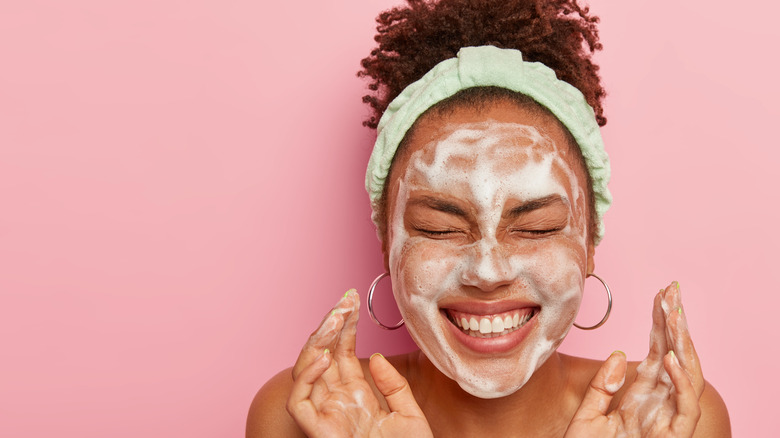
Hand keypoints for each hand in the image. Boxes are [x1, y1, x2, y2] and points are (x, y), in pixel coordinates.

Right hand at [286, 290, 432, 437]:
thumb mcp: (411, 417)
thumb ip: (394, 387)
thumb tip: (376, 357)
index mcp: (357, 395)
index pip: (343, 352)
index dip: (345, 325)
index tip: (352, 299)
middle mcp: (337, 401)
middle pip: (323, 354)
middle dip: (331, 324)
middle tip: (344, 300)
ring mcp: (325, 415)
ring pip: (306, 371)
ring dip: (317, 342)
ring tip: (335, 320)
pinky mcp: (317, 430)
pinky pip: (300, 401)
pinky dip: (306, 378)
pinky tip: (325, 358)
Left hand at [566, 282, 703, 436]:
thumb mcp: (588, 416)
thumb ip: (602, 385)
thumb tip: (621, 353)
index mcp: (641, 394)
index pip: (657, 350)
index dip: (661, 322)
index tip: (661, 293)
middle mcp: (658, 403)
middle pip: (675, 356)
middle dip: (676, 323)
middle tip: (672, 291)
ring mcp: (667, 419)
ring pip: (687, 376)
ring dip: (682, 344)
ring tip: (674, 316)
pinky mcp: (671, 435)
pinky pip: (684, 406)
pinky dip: (680, 382)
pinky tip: (667, 357)